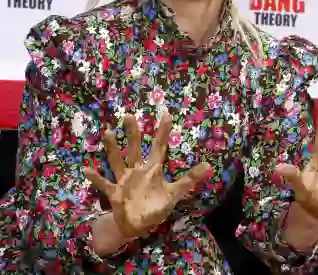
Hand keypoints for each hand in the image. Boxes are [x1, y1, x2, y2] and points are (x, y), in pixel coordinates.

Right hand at [84, 114, 210, 238]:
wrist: (137, 226)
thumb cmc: (156, 206)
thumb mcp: (174, 193)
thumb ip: (189, 179)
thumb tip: (208, 166)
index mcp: (153, 169)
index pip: (159, 146)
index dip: (163, 132)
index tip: (166, 114)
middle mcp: (137, 170)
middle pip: (135, 148)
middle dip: (133, 133)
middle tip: (130, 116)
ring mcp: (124, 180)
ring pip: (117, 160)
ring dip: (113, 148)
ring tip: (108, 133)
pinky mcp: (114, 192)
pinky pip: (103, 184)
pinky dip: (95, 178)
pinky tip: (86, 169)